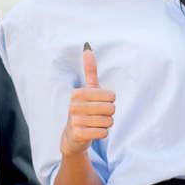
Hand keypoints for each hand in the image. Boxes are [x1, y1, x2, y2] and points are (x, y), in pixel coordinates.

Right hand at [60, 44, 114, 158]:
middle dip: (109, 114)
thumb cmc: (84, 110)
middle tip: (97, 116)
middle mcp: (74, 106)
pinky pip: (103, 133)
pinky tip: (93, 132)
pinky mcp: (78, 134)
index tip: (99, 104)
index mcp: (78, 93)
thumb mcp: (87, 90)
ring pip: (108, 121)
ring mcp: (74, 120)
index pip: (111, 96)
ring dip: (106, 124)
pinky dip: (102, 134)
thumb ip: (90, 70)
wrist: (72, 137)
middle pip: (111, 109)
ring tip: (95, 124)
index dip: (110, 102)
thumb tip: (88, 47)